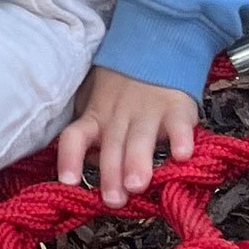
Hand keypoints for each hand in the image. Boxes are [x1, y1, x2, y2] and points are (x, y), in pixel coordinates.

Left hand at [55, 66, 199, 207]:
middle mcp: (118, 117)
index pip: (74, 136)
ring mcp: (147, 112)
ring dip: (137, 162)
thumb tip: (82, 171)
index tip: (67, 181)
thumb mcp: (96, 105)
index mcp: (95, 117)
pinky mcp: (176, 109)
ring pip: (140, 139)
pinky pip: (177, 125)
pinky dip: (181, 139)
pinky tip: (181, 156)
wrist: (155, 49)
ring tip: (137, 186)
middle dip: (111, 174)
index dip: (69, 157)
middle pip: (111, 146)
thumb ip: (91, 137)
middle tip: (113, 200)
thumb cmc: (120, 89)